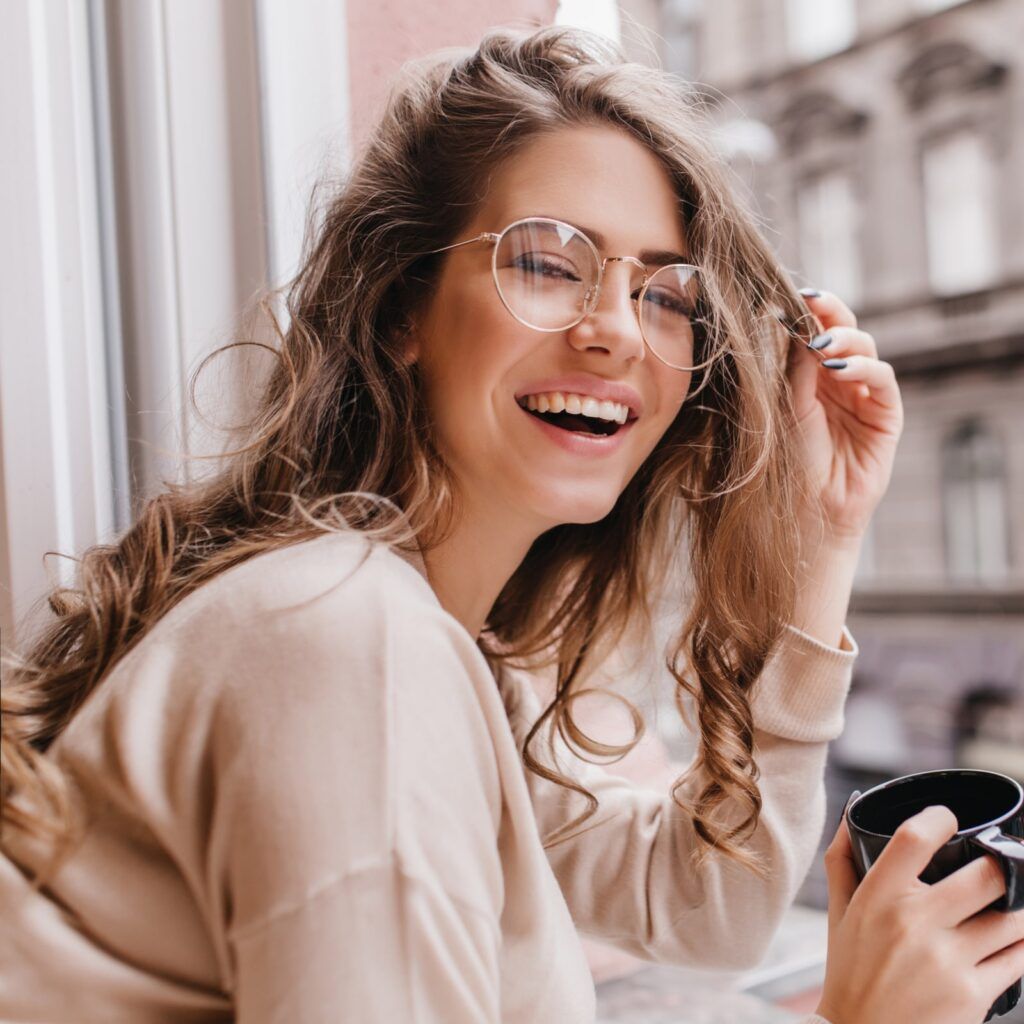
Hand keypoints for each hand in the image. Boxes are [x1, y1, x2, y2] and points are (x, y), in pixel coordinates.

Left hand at [787, 290, 903, 543]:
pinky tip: (842, 369)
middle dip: (831, 311)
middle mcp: (838, 380)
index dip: (807, 310)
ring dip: (845, 339)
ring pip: (866, 348)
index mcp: (808, 375)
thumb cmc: (789, 463)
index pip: (814, 330)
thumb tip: (796, 324)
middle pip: (843, 330)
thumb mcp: (786, 407)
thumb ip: (794, 368)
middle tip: (813, 302)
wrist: (807, 511)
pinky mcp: (886, 415)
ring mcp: (864, 395)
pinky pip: (883, 380)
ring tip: (823, 343)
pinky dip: (865, 368)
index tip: (792, 294)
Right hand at [815, 806, 1023, 1023]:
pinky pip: (1019, 958)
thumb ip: (843, 861)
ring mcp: (948, 960)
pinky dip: (1022, 943)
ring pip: (1014, 918)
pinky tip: (1013, 938)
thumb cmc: (851, 973)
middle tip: (1001, 864)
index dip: (940, 818)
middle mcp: (915, 922)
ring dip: (1020, 906)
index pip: (915, 837)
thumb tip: (853, 815)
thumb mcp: (838, 914)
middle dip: (1003, 866)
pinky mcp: (974, 995)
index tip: (949, 820)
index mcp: (878, 895)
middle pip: (987, 875)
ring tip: (1014, 900)